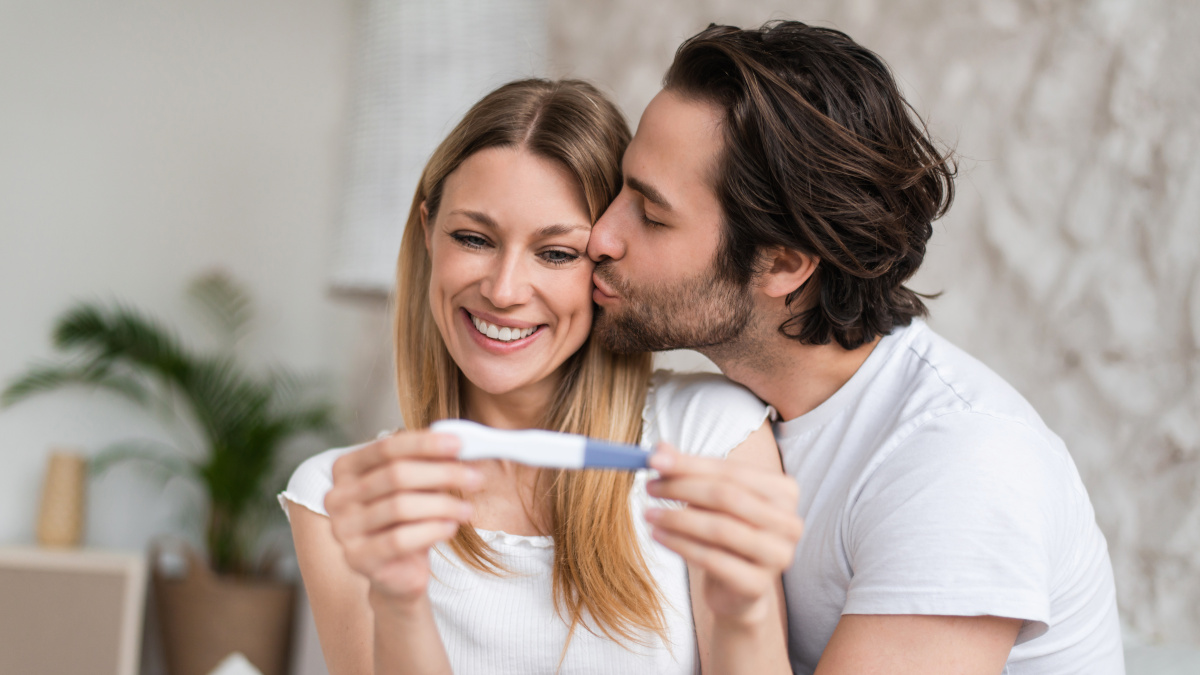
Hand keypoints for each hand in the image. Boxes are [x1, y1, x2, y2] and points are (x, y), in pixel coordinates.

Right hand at [324, 430, 482, 603]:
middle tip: (476, 478)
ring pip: (400, 507)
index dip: (425, 444)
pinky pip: (400, 539)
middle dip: (442, 473)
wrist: (398, 570)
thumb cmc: (407, 520)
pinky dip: (432, 530)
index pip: (386, 447)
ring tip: (467, 509)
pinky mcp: (357, 558)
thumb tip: (457, 445)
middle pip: (396, 475)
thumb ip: (427, 463)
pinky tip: (451, 528)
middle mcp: (336, 496)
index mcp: (345, 469)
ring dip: (443, 505)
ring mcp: (343, 529)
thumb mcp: (416, 486)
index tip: (459, 444)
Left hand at [645, 442, 802, 624]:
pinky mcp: (757, 585)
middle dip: (683, 488)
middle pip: (728, 497)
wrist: (736, 588)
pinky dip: (680, 545)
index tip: (654, 460)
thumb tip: (660, 449)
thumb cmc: (725, 533)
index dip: (691, 464)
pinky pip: (712, 560)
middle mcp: (789, 522)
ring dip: (677, 518)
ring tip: (649, 514)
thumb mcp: (710, 499)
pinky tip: (658, 536)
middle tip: (650, 487)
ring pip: (720, 529)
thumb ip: (689, 472)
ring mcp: (778, 556)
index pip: (732, 471)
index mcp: (785, 491)